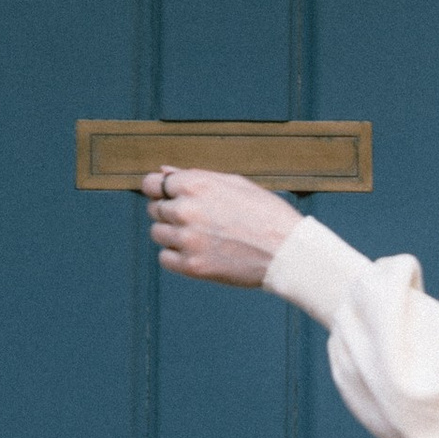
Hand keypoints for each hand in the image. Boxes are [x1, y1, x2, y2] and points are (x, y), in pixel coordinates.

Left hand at [143, 166, 301, 288]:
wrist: (287, 250)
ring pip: (157, 233)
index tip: (167, 196)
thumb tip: (163, 171)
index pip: (151, 183)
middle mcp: (186, 210)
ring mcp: (187, 240)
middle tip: (198, 218)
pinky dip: (176, 255)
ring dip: (172, 233)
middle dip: (169, 211)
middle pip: (154, 209)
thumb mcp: (233, 183)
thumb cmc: (265, 212)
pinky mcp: (192, 266)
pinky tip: (199, 251)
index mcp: (195, 185)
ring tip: (201, 235)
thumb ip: (194, 176)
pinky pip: (165, 258)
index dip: (158, 189)